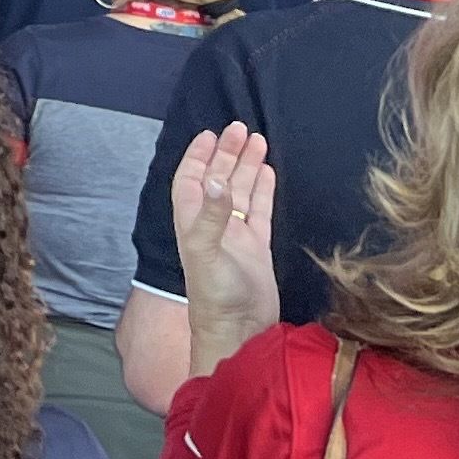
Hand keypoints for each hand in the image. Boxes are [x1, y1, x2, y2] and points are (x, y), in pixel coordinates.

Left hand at [170, 121, 282, 377]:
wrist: (239, 332)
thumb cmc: (215, 294)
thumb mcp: (207, 251)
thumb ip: (211, 216)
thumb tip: (217, 179)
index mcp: (192, 221)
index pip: (191, 178)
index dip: (198, 155)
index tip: (210, 133)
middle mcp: (212, 224)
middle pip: (218, 178)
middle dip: (227, 153)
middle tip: (241, 127)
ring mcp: (236, 235)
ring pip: (241, 192)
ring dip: (247, 166)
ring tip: (258, 139)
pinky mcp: (257, 247)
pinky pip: (259, 211)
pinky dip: (262, 191)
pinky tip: (267, 171)